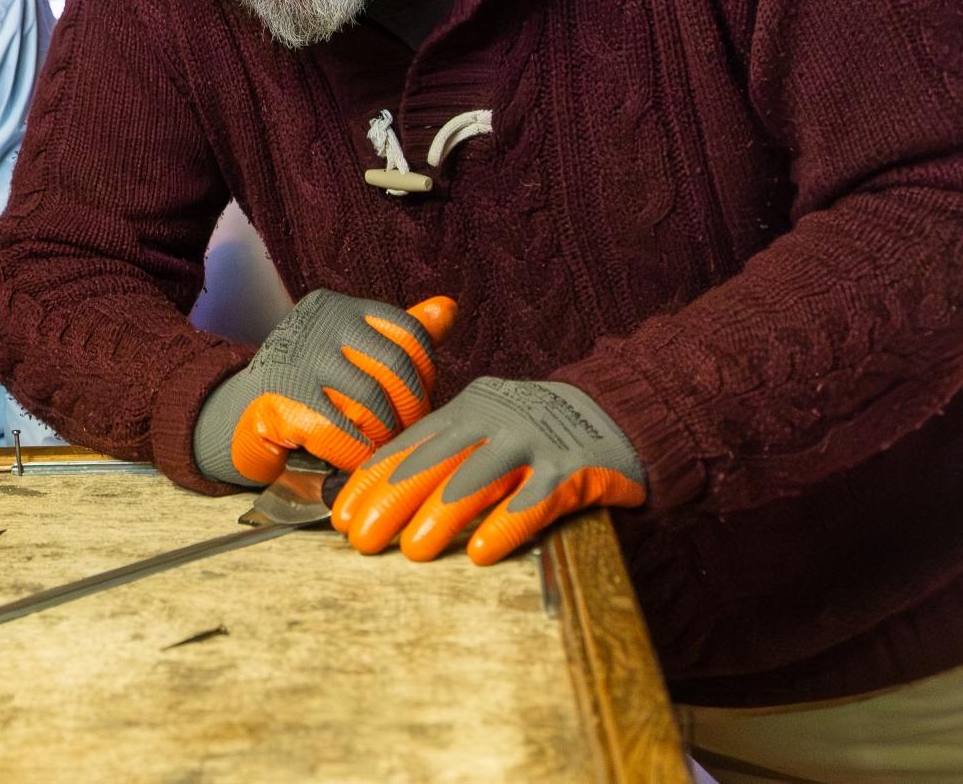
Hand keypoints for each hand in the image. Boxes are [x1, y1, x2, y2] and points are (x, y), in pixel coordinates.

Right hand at [192, 291, 457, 485]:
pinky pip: (340, 433)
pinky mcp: (281, 400)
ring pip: (372, 403)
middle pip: (396, 368)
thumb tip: (448, 308)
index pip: (409, 333)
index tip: (415, 402)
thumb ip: (399, 334)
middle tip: (404, 434)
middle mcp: (319, 324)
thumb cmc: (304, 387)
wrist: (233, 417)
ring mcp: (297, 359)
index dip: (424, 375)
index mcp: (339, 307)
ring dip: (383, 437)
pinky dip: (354, 454)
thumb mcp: (352, 352)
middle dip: (409, 411)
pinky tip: (350, 461)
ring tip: (378, 449)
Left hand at [331, 377, 645, 564]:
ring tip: (411, 551)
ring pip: (478, 477)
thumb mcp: (484, 425)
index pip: (409, 445)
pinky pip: (535, 499)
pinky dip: (506, 524)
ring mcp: (534, 442)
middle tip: (361, 539)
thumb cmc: (537, 432)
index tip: (342, 514)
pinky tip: (482, 552)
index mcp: (466, 410)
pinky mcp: (573, 470)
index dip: (372, 480)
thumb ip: (442, 451)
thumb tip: (382, 492)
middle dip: (391, 501)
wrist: (619, 413)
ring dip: (441, 516)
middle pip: (434, 460)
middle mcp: (494, 421)